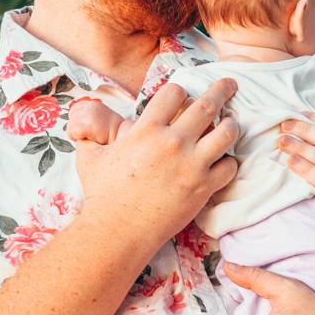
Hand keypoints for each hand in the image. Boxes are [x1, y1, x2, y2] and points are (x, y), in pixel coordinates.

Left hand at [68, 98, 129, 145]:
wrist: (123, 137)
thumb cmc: (112, 132)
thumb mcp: (100, 117)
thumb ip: (87, 115)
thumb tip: (73, 120)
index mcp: (92, 103)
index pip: (73, 111)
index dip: (77, 121)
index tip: (86, 127)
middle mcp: (90, 106)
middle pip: (71, 119)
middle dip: (77, 128)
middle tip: (90, 133)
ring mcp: (89, 115)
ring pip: (70, 127)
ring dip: (77, 135)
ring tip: (90, 137)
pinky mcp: (88, 126)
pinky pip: (72, 133)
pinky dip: (77, 138)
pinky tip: (89, 139)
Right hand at [75, 81, 238, 246]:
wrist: (118, 230)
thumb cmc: (102, 194)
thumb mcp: (90, 156)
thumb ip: (92, 135)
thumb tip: (83, 123)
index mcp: (147, 129)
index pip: (175, 92)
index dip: (180, 92)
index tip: (183, 96)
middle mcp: (173, 142)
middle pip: (208, 104)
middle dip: (222, 90)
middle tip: (229, 84)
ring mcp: (192, 164)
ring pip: (227, 132)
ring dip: (231, 125)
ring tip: (231, 124)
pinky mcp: (204, 187)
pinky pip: (229, 166)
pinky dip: (228, 163)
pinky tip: (223, 162)